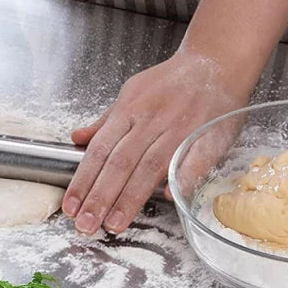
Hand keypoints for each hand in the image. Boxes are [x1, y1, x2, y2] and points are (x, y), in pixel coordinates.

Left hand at [62, 49, 252, 234]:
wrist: (216, 61)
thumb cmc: (172, 82)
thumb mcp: (131, 92)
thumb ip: (105, 121)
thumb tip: (77, 139)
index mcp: (129, 110)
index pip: (99, 151)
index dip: (83, 180)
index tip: (71, 206)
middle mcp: (151, 121)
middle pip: (120, 163)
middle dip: (100, 197)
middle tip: (86, 225)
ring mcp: (180, 130)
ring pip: (150, 166)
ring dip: (131, 198)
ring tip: (113, 224)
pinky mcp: (208, 136)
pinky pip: (195, 160)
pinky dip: (182, 178)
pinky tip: (167, 198)